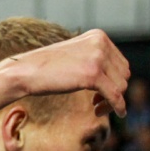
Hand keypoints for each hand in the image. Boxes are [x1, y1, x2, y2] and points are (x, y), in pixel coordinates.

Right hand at [6, 29, 129, 117]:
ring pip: (122, 86)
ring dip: (113, 101)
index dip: (115, 81)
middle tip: (98, 104)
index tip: (101, 94)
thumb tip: (117, 78)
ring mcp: (98, 58)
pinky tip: (119, 114)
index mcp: (98, 36)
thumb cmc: (46, 68)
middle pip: (124, 74)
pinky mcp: (93, 74)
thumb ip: (95, 59)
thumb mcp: (76, 55)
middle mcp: (101, 43)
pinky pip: (115, 95)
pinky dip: (118, 107)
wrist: (25, 71)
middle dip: (115, 91)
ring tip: (97, 109)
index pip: (121, 63)